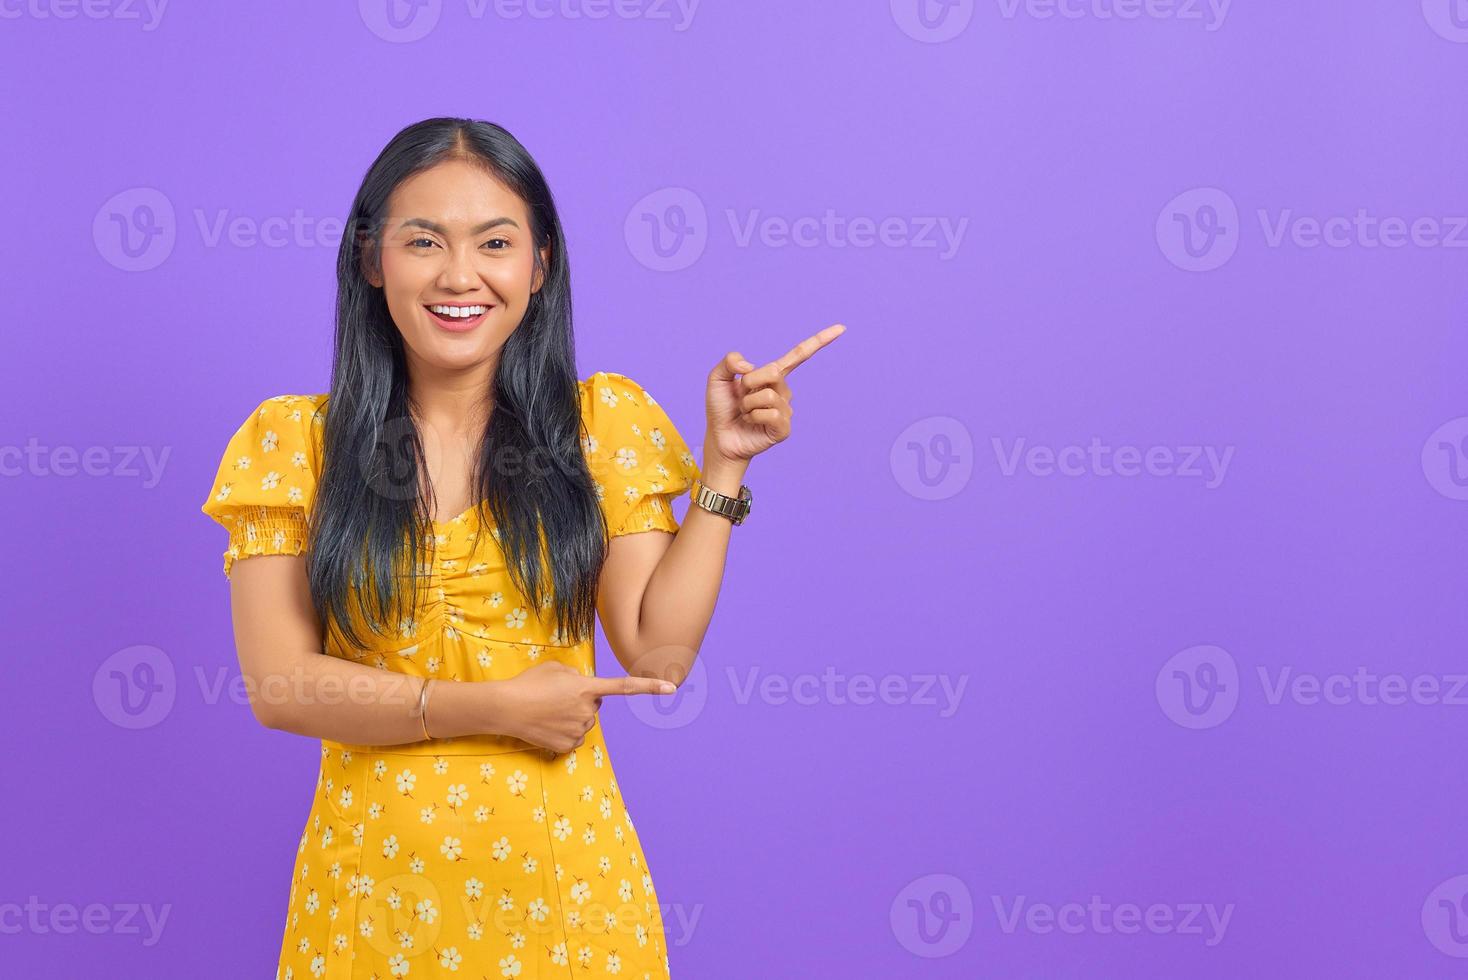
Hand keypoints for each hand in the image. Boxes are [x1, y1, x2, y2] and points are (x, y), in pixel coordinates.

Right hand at [493, 661, 673, 754]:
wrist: (506, 708)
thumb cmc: (529, 683)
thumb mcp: (554, 668)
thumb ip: (575, 675)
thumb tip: (582, 690)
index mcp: (586, 687)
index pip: (625, 687)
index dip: (650, 687)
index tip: (672, 688)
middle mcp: (588, 710)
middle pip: (595, 707)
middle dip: (582, 702)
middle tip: (557, 698)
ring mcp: (578, 730)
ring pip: (584, 723)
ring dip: (572, 717)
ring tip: (548, 711)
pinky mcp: (568, 746)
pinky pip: (574, 738)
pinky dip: (563, 733)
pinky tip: (547, 726)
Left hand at [705, 324, 845, 465]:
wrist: (719, 437)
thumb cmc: (721, 408)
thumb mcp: (717, 378)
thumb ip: (730, 361)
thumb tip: (750, 367)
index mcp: (772, 375)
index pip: (799, 355)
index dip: (820, 340)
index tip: (841, 328)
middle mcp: (783, 390)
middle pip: (773, 371)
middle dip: (748, 382)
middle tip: (740, 396)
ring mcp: (785, 410)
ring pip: (768, 395)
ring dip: (747, 404)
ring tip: (744, 412)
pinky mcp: (783, 428)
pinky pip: (772, 413)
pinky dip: (754, 416)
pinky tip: (751, 423)